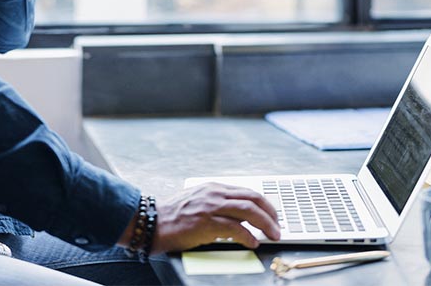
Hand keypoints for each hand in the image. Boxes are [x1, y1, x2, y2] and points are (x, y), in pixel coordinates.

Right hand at [122, 183, 280, 253]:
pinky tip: (253, 243)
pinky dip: (248, 236)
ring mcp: (210, 207)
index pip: (247, 191)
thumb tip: (240, 216)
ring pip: (248, 211)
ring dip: (265, 224)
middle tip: (278, 226)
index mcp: (213, 187)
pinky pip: (235, 229)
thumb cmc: (173, 216)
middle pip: (252, 198)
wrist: (152, 222)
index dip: (264, 204)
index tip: (273, 214)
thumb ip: (217, 204)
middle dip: (270, 213)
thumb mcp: (198, 201)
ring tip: (273, 235)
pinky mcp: (206, 223)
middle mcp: (214, 194)